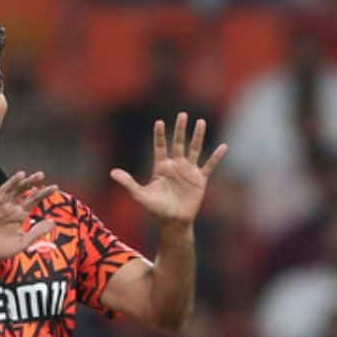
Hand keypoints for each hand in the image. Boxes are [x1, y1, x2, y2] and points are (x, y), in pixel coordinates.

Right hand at [0, 171, 57, 263]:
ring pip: (5, 193)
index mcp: (20, 214)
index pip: (33, 200)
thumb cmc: (3, 248)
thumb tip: (53, 222)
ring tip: (21, 175)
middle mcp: (9, 208)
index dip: (43, 193)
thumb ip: (37, 232)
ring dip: (13, 183)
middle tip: (41, 175)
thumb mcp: (23, 241)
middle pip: (21, 191)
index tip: (55, 187)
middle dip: (30, 183)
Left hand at [110, 113, 227, 226]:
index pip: (160, 146)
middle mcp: (176, 166)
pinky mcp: (200, 180)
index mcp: (161, 167)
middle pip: (178, 143)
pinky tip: (224, 147)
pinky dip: (216, 157)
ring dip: (197, 136)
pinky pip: (209, 166)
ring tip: (201, 122)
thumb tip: (112, 172)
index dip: (160, 135)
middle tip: (183, 114)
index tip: (159, 122)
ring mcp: (189, 171)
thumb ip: (128, 182)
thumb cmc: (156, 209)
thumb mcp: (140, 195)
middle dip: (180, 129)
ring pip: (194, 149)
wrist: (174, 222)